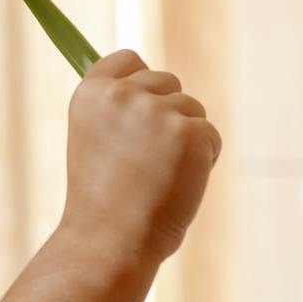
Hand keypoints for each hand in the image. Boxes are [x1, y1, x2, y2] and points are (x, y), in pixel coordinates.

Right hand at [62, 50, 221, 264]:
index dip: (141, 83)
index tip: (141, 108)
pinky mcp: (191, 133)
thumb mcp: (96, 141)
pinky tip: (178, 184)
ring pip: (193, 109)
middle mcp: (123, 95)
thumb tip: (153, 86)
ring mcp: (158, 112)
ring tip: (160, 176)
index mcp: (91, 93)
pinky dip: (204, 160)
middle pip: (168, 81)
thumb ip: (119, 109)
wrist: (111, 242)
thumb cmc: (104, 201)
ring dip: (187, 139)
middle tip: (148, 159)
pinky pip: (211, 137)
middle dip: (169, 114)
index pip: (129, 59)